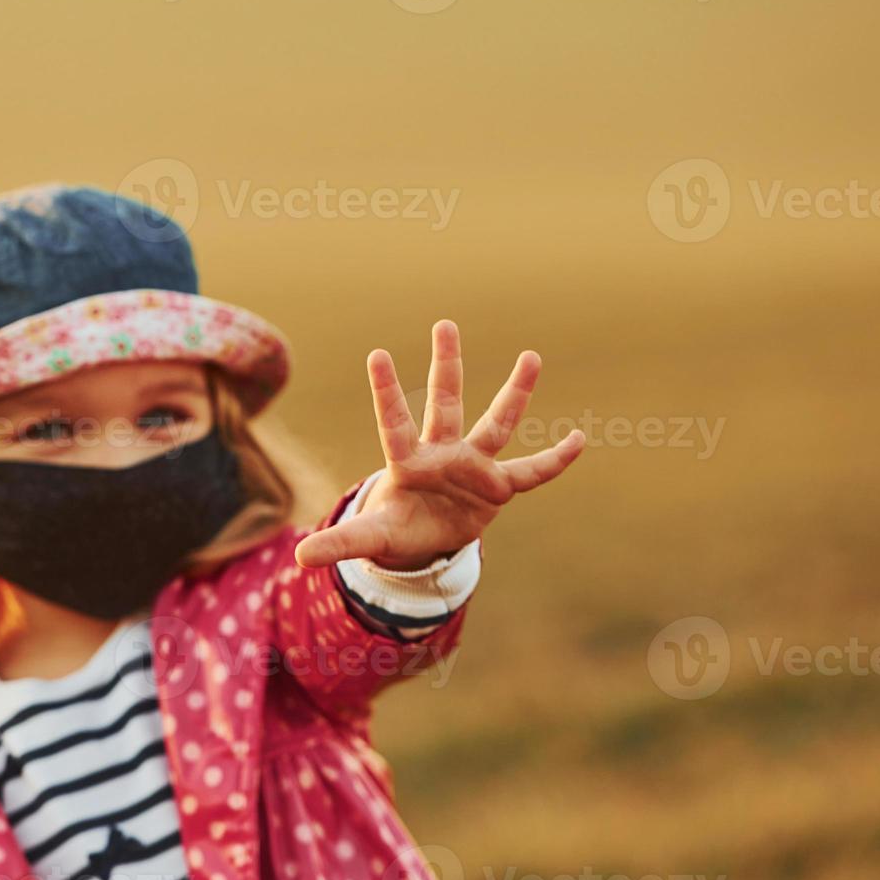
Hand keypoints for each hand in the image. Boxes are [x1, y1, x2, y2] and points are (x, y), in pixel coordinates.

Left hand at [294, 320, 584, 569]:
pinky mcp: (496, 486)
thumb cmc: (394, 529)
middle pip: (443, 402)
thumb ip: (340, 543)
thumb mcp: (368, 538)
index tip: (377, 354)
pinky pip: (531, 472)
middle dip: (444, 366)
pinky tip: (579, 439)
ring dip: (514, 393)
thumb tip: (299, 556)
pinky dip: (553, 460)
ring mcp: (472, 465)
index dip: (386, 392)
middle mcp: (440, 453)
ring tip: (531, 356)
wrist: (424, 540)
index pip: (393, 422)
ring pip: (495, 423)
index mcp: (406, 462)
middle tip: (444, 322)